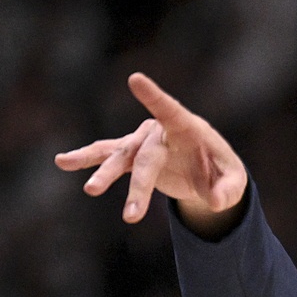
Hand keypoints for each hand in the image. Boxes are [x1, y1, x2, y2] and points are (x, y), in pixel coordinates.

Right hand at [54, 73, 247, 231]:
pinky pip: (106, 156)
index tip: (135, 80)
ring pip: (120, 157)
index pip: (170, 110)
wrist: (209, 171)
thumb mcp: (234, 182)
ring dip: (105, 175)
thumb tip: (215, 202)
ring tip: (89, 190)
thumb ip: (228, 190)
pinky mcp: (133, 154)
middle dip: (139, 188)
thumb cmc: (223, 171)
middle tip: (132, 217)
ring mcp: (143, 141)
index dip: (154, 98)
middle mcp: (160, 131)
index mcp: (188, 129)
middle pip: (146, 157)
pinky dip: (85, 160)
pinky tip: (62, 162)